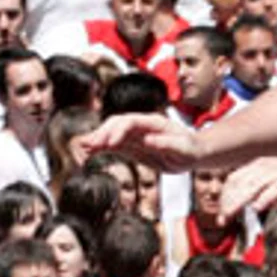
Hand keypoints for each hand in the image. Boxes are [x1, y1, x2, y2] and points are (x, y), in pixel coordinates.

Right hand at [80, 113, 202, 171]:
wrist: (194, 154)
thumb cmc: (192, 149)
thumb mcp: (184, 149)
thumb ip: (167, 144)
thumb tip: (149, 140)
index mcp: (153, 122)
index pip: (130, 122)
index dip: (118, 131)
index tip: (110, 144)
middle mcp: (141, 126)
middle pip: (116, 125)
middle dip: (102, 134)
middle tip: (89, 146)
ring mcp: (135, 135)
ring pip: (111, 134)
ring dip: (97, 141)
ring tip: (82, 148)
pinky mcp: (132, 146)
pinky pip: (113, 145)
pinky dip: (101, 148)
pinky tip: (89, 153)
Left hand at [221, 156, 276, 218]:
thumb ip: (265, 191)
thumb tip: (251, 203)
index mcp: (261, 165)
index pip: (234, 179)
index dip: (225, 197)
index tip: (222, 214)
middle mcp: (268, 165)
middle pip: (239, 183)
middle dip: (227, 202)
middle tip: (221, 220)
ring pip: (252, 186)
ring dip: (239, 202)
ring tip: (230, 215)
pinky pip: (275, 189)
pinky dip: (264, 198)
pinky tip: (256, 208)